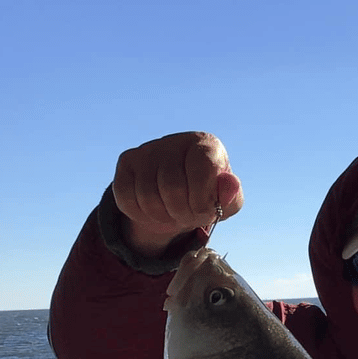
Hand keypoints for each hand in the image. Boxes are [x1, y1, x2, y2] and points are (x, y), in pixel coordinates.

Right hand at [112, 131, 243, 256]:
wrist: (182, 195)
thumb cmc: (208, 197)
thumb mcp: (227, 202)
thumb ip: (231, 195)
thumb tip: (230, 183)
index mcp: (205, 144)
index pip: (202, 168)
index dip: (202, 200)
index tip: (206, 211)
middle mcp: (175, 141)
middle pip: (172, 188)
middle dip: (182, 214)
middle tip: (189, 217)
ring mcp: (148, 149)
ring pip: (147, 196)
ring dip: (162, 218)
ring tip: (173, 216)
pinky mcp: (127, 161)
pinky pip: (126, 198)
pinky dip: (141, 216)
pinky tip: (155, 214)